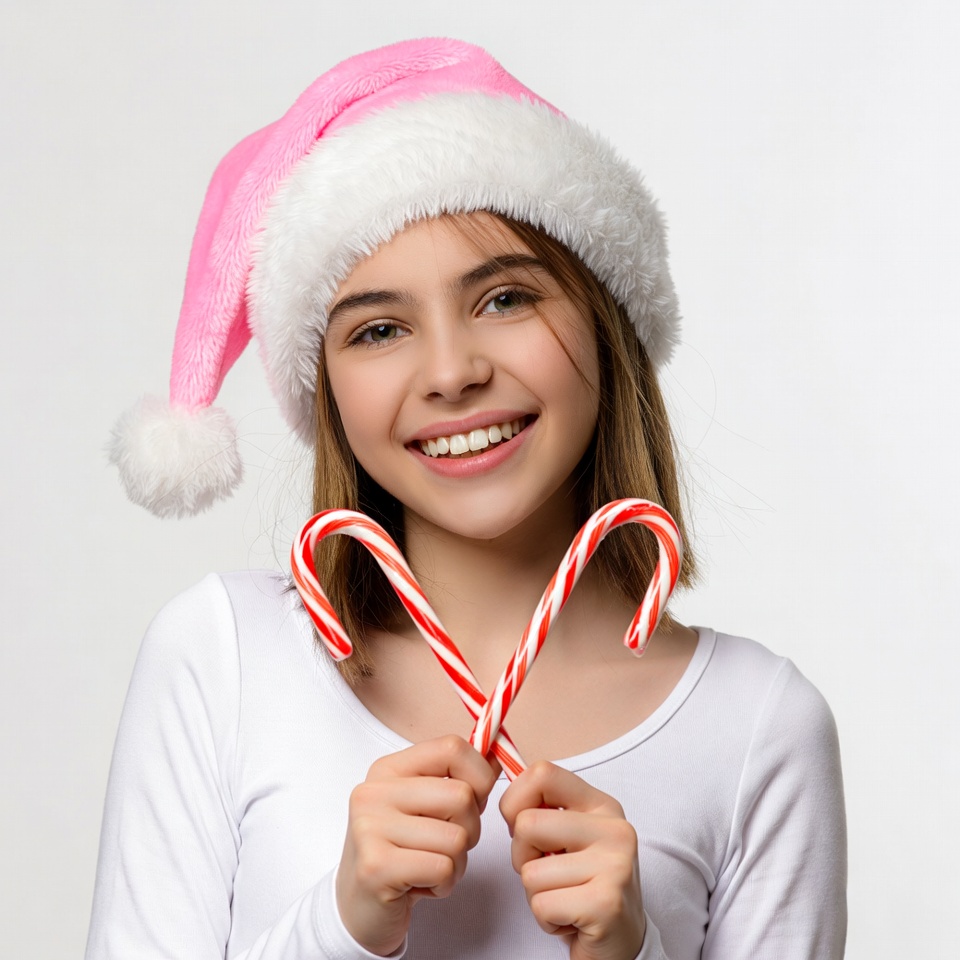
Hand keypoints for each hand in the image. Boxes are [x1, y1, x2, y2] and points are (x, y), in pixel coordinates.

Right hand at [336, 735, 498, 955]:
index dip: (480, 774)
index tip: (475, 799)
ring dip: (456, 863)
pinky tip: (420, 885)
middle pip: (461, 796)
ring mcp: (371, 828)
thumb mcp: (425, 806)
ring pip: (457, 838)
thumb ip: (457, 779)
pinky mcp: (376, 867)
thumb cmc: (401, 852)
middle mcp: (374, 792)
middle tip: (446, 846)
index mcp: (388, 769)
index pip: (452, 748)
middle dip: (470, 829)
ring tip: (429, 868)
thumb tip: (498, 755)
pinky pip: (443, 868)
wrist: (358, 907)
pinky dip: (444, 884)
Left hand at [500, 762, 645, 959]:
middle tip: (549, 875)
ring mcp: (615, 864)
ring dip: (536, 894)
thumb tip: (502, 794)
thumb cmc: (583, 886)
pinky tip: (571, 920)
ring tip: (565, 899)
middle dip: (522, 857)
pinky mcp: (606, 903)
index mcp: (601, 805)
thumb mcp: (569, 838)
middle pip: (526, 824)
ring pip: (530, 871)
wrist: (622, 943)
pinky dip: (546, 920)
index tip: (521, 828)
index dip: (515, 800)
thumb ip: (543, 810)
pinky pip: (541, 904)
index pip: (542, 773)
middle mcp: (614, 828)